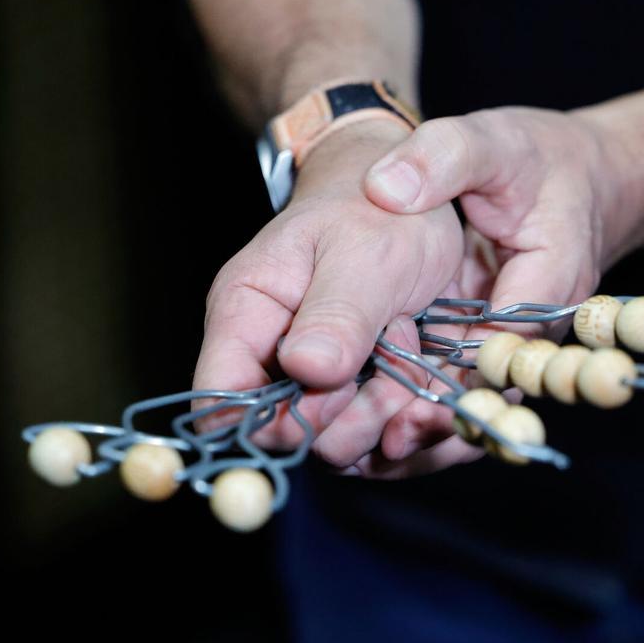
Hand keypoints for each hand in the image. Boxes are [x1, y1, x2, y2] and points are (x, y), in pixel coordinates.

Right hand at [193, 120, 465, 465]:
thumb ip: (337, 314)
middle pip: (288, 434)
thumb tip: (307, 370)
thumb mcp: (365, 254)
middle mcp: (271, 358)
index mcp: (247, 314)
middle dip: (351, 412)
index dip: (272, 419)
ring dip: (385, 410)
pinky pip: (374, 436)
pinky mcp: (354, 393)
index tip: (335, 389)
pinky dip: (406, 411)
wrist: (413, 199)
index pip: (221, 399)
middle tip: (396, 347)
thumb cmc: (376, 211)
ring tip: (410, 343)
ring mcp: (314, 381)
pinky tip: (422, 361)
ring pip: (338, 444)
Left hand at [351, 107, 624, 475]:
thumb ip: (443, 157)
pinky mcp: (497, 350)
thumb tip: (385, 189)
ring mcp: (520, 345)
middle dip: (438, 424)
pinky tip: (377, 441)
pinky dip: (427, 418)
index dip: (453, 378)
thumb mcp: (491, 141)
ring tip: (368, 456)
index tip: (403, 407)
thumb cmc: (538, 158)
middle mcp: (540, 327)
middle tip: (379, 446)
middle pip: (491, 390)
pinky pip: (467, 394)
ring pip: (480, 404)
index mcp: (551, 278)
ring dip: (430, 435)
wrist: (580, 176)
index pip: (502, 341)